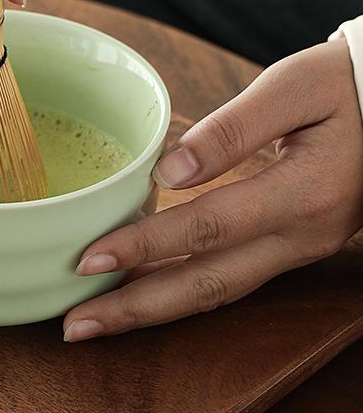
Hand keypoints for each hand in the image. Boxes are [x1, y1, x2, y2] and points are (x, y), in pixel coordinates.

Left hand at [64, 39, 362, 341]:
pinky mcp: (290, 246)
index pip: (206, 228)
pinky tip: (144, 292)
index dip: (145, 247)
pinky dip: (182, 292)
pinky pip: (231, 279)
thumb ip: (232, 130)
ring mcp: (298, 249)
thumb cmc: (341, 87)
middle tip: (76, 325)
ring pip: (218, 292)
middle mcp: (300, 236)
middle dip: (137, 308)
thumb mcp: (291, 89)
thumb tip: (169, 170)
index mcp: (301, 194)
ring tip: (98, 320)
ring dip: (155, 310)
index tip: (88, 259)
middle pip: (208, 284)